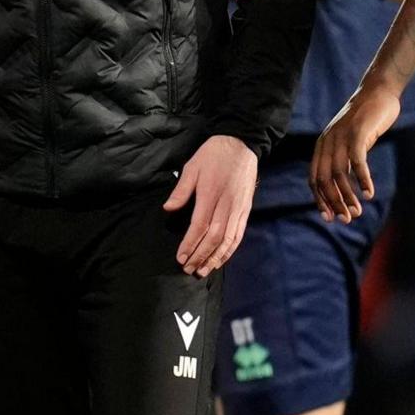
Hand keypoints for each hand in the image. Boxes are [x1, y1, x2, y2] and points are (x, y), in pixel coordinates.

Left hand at [165, 135, 257, 275]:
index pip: (199, 226)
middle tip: (189, 269)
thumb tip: (168, 208)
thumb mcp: (192, 166)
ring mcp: (238, 209)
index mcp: (211, 194)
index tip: (181, 258)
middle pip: (214, 237)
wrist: (241, 144)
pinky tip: (221, 259)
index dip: (190, 244)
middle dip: (201, 256)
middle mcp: (227, 205)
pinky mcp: (246, 210)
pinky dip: (230, 250)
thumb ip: (181, 190)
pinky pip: (239, 235)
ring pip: (228, 240)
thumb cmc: (213, 154)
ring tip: (204, 270)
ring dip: (216, 258)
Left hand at [311, 82, 401, 223]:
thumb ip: (343, 160)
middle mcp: (328, 142)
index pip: (315, 179)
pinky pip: (357, 161)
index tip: (329, 218)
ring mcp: (342, 137)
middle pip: (325, 180)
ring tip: (358, 211)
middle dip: (335, 203)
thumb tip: (343, 187)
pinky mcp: (358, 133)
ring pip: (339, 174)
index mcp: (322, 146)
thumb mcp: (349, 141)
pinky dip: (362, 179)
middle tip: (348, 219)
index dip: (320, 200)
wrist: (378, 92)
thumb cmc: (366, 121)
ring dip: (348, 196)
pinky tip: (368, 193)